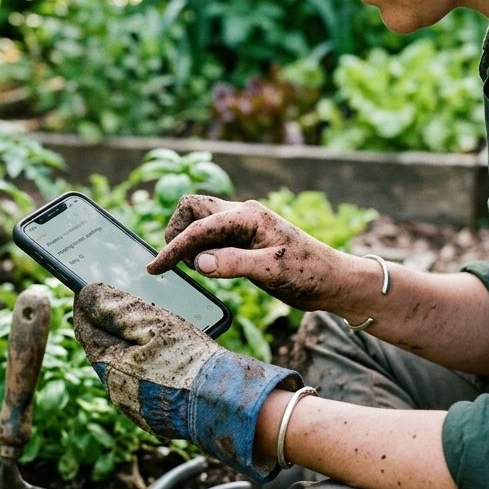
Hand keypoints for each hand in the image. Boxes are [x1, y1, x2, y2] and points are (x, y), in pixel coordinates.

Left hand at [73, 282, 302, 480]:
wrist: (225, 401)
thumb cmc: (190, 358)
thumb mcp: (153, 323)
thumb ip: (116, 307)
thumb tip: (86, 294)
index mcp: (110, 368)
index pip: (85, 331)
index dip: (87, 307)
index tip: (91, 288)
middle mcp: (117, 392)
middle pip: (104, 350)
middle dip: (109, 326)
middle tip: (119, 303)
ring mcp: (137, 408)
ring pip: (124, 368)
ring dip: (129, 346)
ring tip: (146, 324)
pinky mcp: (156, 417)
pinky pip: (144, 384)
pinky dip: (148, 365)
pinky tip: (164, 353)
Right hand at [146, 195, 348, 311]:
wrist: (333, 280)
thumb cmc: (309, 273)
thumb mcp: (273, 270)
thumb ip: (234, 264)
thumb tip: (198, 261)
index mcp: (248, 215)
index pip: (199, 227)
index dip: (174, 247)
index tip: (155, 268)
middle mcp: (242, 213)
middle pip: (193, 208)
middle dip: (177, 232)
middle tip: (178, 264)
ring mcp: (242, 226)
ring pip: (200, 220)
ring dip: (188, 241)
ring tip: (195, 269)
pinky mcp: (243, 240)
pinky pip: (210, 236)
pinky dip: (199, 249)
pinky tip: (205, 268)